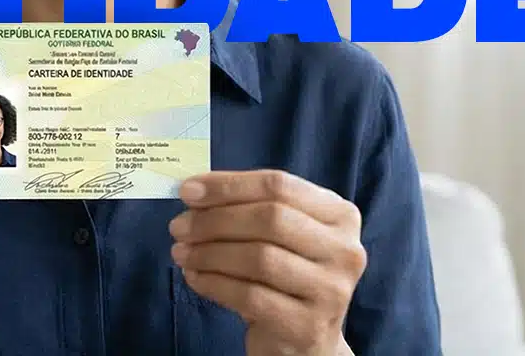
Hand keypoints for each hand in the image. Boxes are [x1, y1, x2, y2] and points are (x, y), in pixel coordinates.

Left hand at [169, 170, 365, 355]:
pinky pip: (250, 296)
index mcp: (340, 214)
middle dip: (214, 220)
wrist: (305, 341)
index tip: (187, 191)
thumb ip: (247, 207)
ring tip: (181, 253)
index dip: (228, 185)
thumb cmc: (285, 276)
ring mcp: (332, 290)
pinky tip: (195, 278)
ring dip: (209, 252)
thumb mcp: (278, 235)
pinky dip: (214, 283)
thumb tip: (193, 191)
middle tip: (178, 227)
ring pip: (259, 257)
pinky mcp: (309, 325)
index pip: (279, 186)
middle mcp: (345, 250)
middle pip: (271, 219)